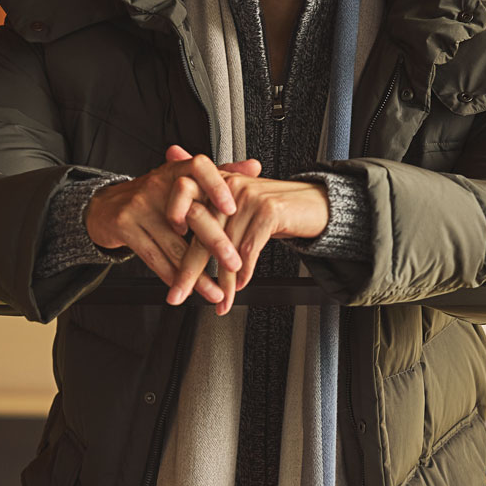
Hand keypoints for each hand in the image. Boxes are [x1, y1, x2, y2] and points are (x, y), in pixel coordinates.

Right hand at [84, 145, 260, 304]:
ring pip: (175, 246)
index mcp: (175, 170)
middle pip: (191, 215)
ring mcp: (139, 206)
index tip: (233, 208)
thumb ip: (221, 174)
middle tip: (235, 264)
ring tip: (217, 290)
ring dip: (199, 274)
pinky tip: (188, 288)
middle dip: (216, 244)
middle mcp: (156, 184)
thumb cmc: (154, 196)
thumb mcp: (183, 180)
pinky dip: (174, 277)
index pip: (199, 167)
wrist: (106, 207)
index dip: (217, 186)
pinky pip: (155, 258)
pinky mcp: (125, 227)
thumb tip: (255, 166)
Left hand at [167, 174, 328, 314]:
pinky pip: (248, 250)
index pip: (188, 214)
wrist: (316, 204)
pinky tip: (241, 285)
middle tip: (179, 294)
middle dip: (189, 270)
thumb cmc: (275, 210)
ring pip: (226, 248)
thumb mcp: (240, 211)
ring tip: (220, 302)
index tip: (169, 269)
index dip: (175, 240)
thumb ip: (212, 218)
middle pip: (202, 234)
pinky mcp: (267, 211)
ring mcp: (247, 198)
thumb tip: (183, 236)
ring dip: (223, 281)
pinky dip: (244, 272)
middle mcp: (228, 187)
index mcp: (217, 184)